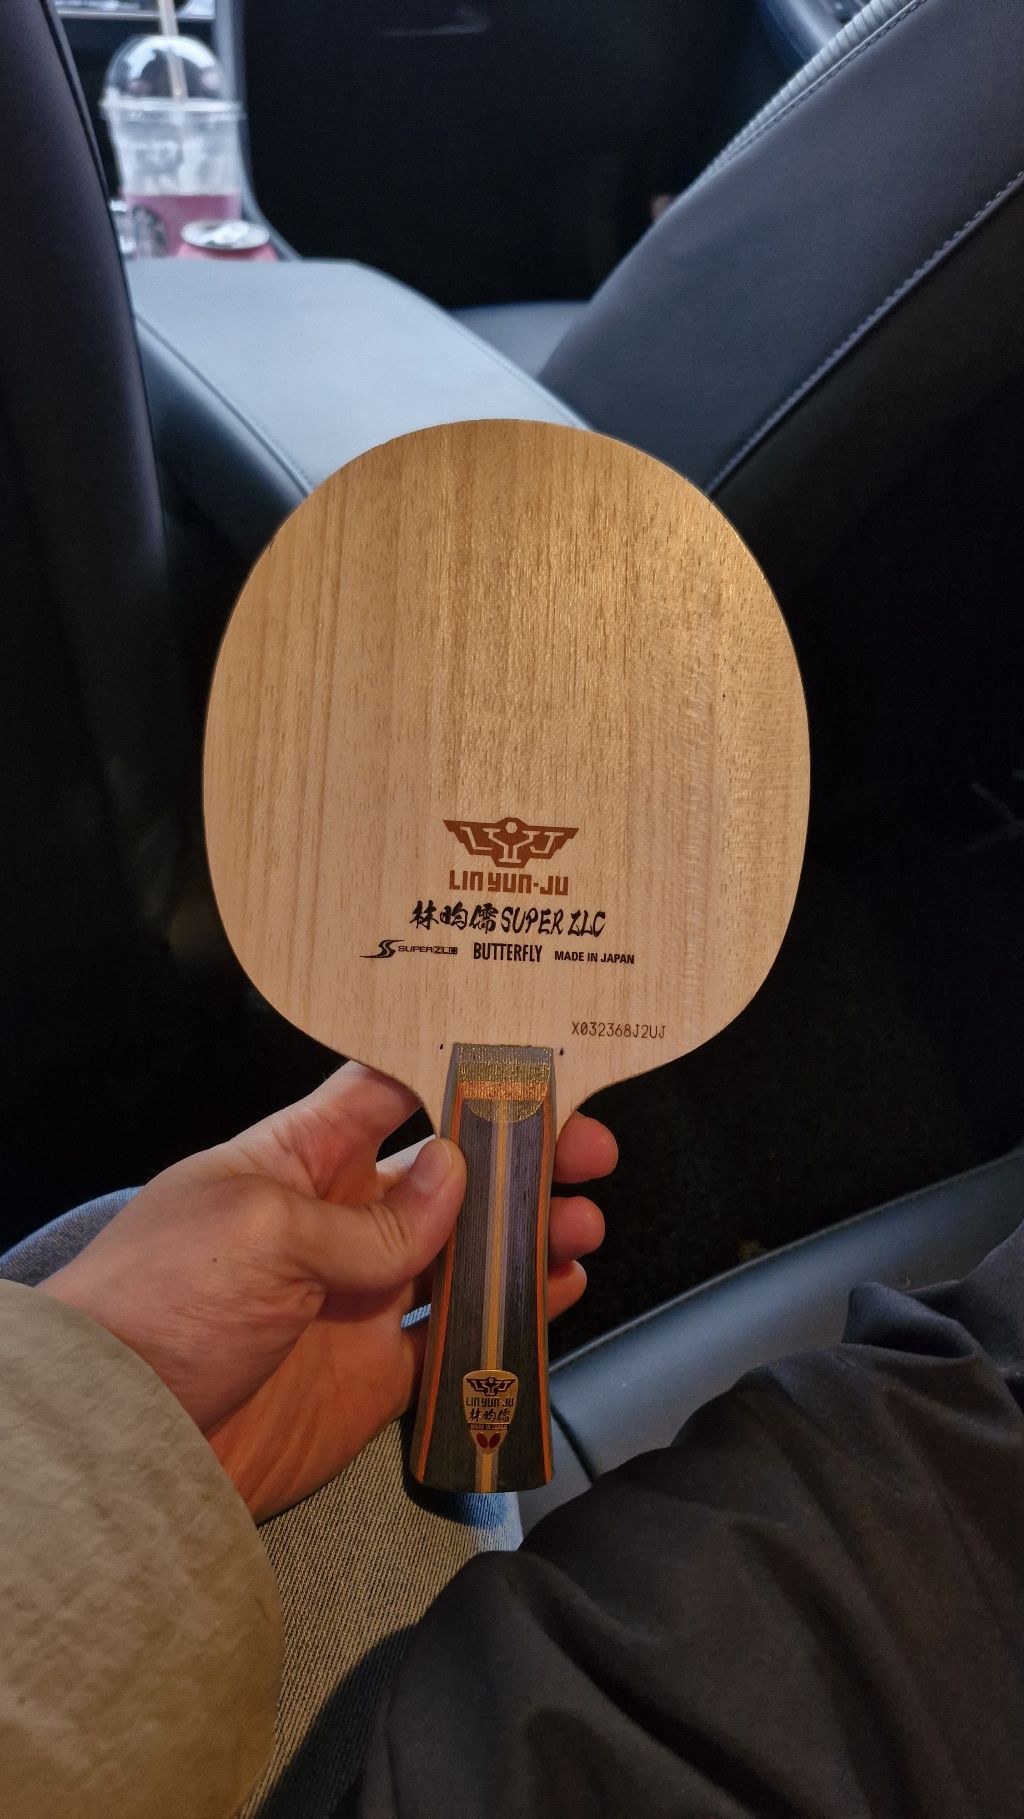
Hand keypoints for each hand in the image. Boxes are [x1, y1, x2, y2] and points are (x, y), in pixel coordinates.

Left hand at [40, 1063, 614, 1519]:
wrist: (116, 1445)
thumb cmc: (158, 1305)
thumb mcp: (262, 1231)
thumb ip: (368, 1217)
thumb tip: (453, 1178)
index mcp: (294, 1160)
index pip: (385, 1093)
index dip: (455, 1073)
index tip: (527, 1064)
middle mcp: (335, 1221)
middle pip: (445, 1173)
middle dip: (516, 1156)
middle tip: (582, 1150)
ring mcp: (357, 1299)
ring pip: (465, 1253)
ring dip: (526, 1233)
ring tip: (579, 1225)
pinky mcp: (374, 1376)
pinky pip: (456, 1339)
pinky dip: (510, 1317)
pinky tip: (552, 1291)